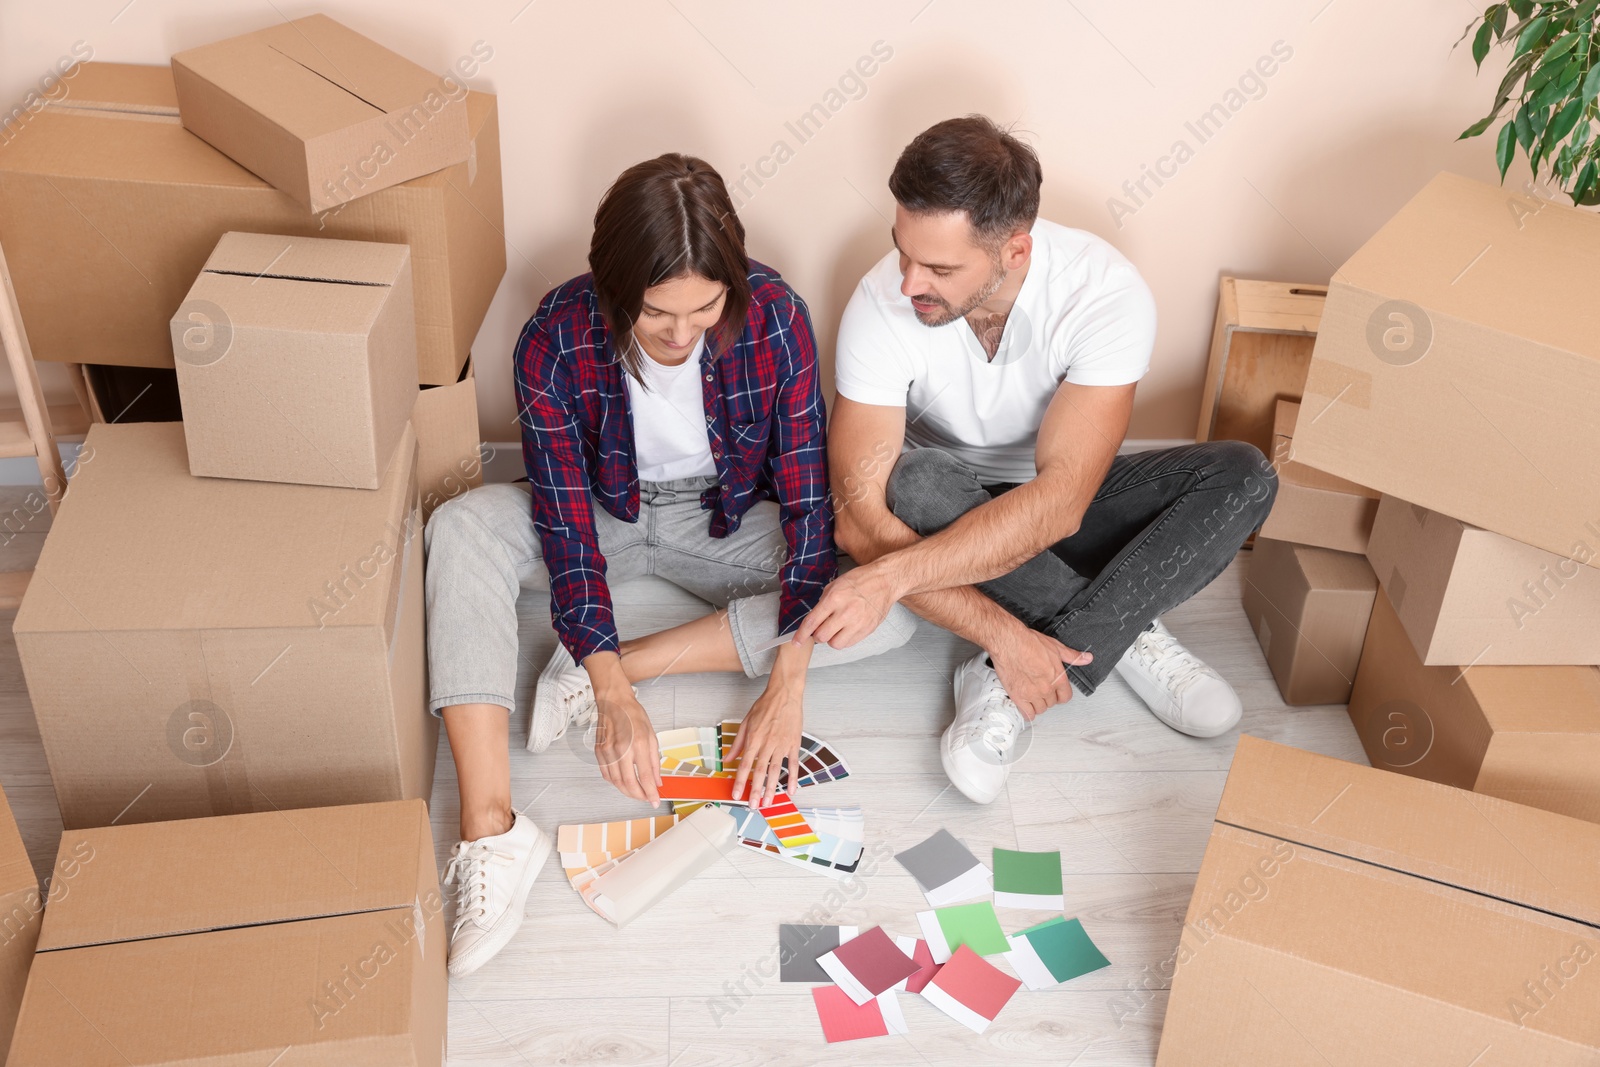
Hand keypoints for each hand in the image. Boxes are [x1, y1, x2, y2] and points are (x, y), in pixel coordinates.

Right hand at [592, 687, 661, 803]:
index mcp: (638, 744)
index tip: (654, 801)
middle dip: (639, 796)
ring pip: (616, 782)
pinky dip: (615, 783)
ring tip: (637, 793)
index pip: (645, 777)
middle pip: (628, 784)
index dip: (650, 793)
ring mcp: (608, 752)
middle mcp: (621, 750)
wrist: (614, 702)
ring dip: (627, 792)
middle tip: (646, 799)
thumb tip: (656, 781)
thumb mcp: (652, 736)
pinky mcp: (599, 752)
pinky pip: (606, 775)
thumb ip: (655, 762)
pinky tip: (623, 783)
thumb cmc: (634, 715)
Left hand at [728, 668, 805, 807]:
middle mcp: (767, 743)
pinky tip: (790, 789)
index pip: (745, 764)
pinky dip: (793, 778)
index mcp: (754, 738)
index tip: (736, 794)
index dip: (740, 781)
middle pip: (760, 771)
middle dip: (755, 790)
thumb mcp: (746, 722)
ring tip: (768, 802)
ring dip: (771, 788)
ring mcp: (782, 744)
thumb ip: (737, 743)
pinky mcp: (794, 744)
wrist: (784, 694)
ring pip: (776, 770)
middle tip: (753, 805)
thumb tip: (727, 758)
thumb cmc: (765, 706)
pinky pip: (794, 764)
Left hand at [794, 563, 898, 649]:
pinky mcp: (867, 630)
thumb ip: (823, 603)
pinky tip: (846, 629)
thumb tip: (814, 619)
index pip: (812, 622)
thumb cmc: (861, 580)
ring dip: (831, 639)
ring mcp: (858, 623)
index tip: (796, 641)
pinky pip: (849, 643)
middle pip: (821, 637)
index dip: (801, 635)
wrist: (885, 581)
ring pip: (835, 644)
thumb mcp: (836, 585)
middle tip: (821, 628)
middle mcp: (845, 613)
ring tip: (836, 628)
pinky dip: (844, 639)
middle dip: (817, 635)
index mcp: (834, 599)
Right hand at [989, 627, 1091, 719]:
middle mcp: (1047, 688)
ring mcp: (1032, 694)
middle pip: (1052, 703)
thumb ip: (1072, 656)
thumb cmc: (1029, 642)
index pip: (1065, 697)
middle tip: (1040, 690)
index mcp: (1058, 678)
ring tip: (1032, 696)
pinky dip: (1027, 712)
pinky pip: (1027, 714)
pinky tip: (1025, 706)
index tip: (1055, 692)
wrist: (1009, 642)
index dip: (1060, 695)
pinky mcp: (1018, 697)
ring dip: (1037, 705)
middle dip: (1047, 697)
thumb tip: (1087, 658)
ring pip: (1040, 709)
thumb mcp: (1055, 647)